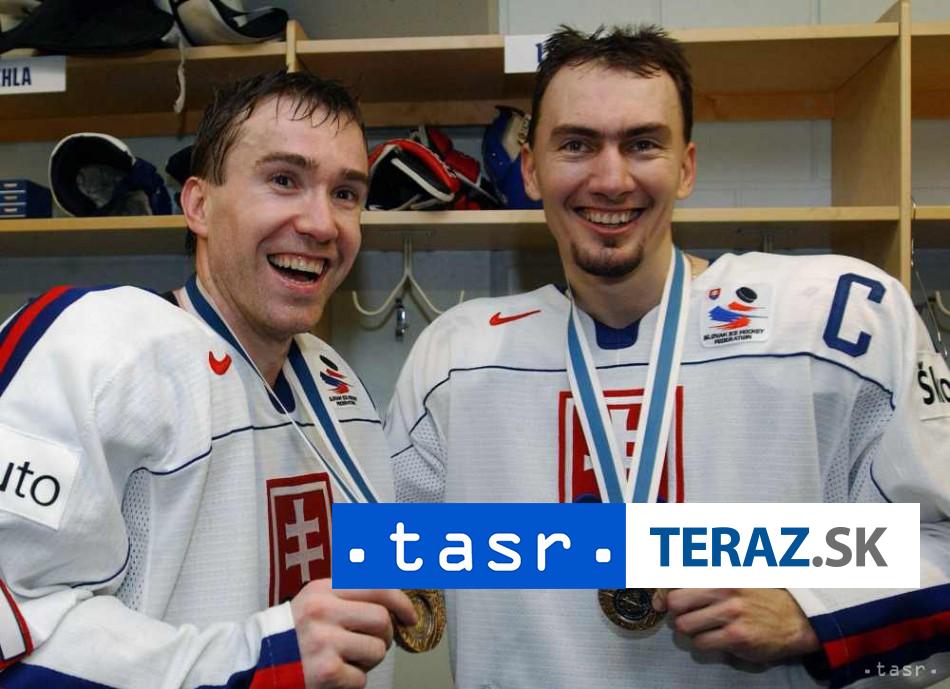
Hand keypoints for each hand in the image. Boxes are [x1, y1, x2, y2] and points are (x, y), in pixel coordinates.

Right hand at [291, 580, 415, 688]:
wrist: (257, 665)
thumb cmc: (294, 633)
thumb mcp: (316, 600)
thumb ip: (349, 594)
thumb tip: (395, 599)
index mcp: (323, 590)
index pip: (376, 587)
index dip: (401, 602)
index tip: (411, 616)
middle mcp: (323, 612)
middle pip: (382, 619)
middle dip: (385, 636)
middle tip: (373, 643)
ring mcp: (324, 641)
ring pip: (377, 649)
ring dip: (370, 660)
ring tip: (350, 660)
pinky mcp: (326, 671)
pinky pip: (361, 678)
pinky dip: (354, 681)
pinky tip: (336, 675)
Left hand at [652, 588, 819, 664]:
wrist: (797, 618)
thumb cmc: (760, 595)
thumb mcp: (733, 576)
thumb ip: (701, 578)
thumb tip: (663, 593)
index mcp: (720, 570)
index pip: (676, 575)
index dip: (660, 590)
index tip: (658, 601)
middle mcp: (723, 588)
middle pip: (674, 602)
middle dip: (675, 612)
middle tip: (685, 615)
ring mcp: (730, 613)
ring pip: (684, 626)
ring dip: (690, 630)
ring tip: (704, 627)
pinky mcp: (737, 637)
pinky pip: (702, 644)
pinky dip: (704, 643)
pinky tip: (717, 637)